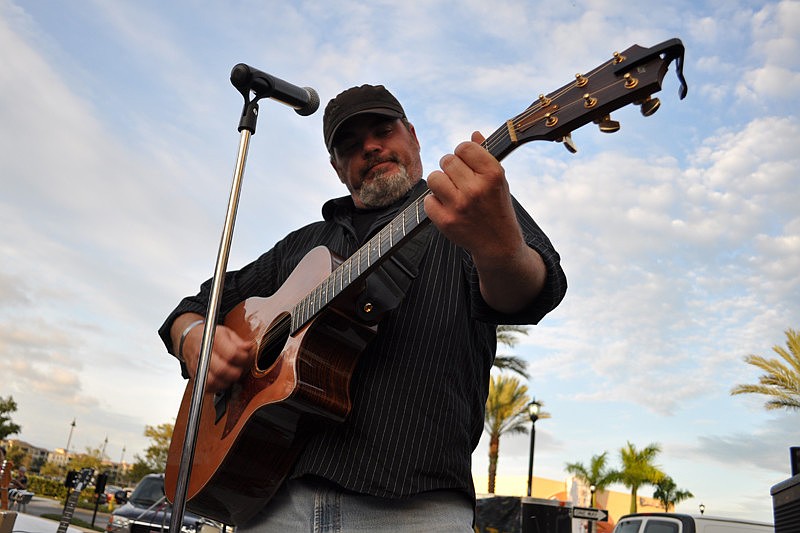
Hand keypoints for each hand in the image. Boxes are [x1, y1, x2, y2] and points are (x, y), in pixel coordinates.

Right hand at [180, 320, 254, 392]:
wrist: (191, 340)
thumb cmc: (211, 336)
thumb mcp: (227, 333)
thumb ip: (239, 342)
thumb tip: (249, 348)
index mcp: (214, 339)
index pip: (232, 354)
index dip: (243, 358)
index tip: (246, 357)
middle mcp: (204, 353)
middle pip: (222, 369)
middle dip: (236, 372)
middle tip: (240, 369)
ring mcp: (198, 365)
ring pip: (213, 381)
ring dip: (227, 381)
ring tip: (232, 375)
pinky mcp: (196, 375)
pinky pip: (207, 387)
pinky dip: (218, 387)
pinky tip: (224, 380)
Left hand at [425, 131, 546, 312]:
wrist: (498, 244)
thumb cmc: (497, 207)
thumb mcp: (500, 181)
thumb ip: (486, 156)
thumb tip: (474, 134)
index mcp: (493, 174)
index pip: (465, 147)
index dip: (463, 154)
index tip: (467, 163)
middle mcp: (476, 188)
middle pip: (446, 161)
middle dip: (450, 168)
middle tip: (459, 180)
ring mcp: (459, 206)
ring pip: (434, 178)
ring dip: (440, 183)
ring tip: (451, 192)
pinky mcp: (446, 221)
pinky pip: (427, 200)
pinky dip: (434, 203)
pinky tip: (448, 208)